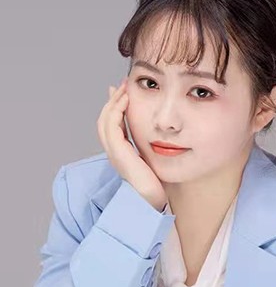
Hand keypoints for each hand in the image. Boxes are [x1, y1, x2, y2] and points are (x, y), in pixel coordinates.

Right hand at [97, 78, 166, 211]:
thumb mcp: (153, 161)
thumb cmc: (156, 186)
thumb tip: (159, 136)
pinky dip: (116, 112)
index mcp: (121, 154)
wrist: (152, 202)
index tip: (123, 92)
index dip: (116, 107)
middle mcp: (114, 153)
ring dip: (113, 102)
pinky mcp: (119, 154)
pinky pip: (112, 128)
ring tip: (123, 88)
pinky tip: (125, 100)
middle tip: (123, 84)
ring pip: (105, 121)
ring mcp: (114, 154)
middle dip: (113, 101)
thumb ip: (151, 148)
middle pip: (105, 120)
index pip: (112, 126)